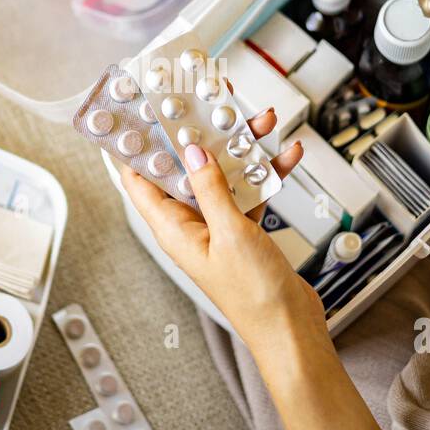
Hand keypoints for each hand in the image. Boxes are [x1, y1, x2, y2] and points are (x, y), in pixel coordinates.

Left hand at [119, 105, 322, 343]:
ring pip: (223, 174)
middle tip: (210, 101)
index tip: (142, 112)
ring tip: (260, 121)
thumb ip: (211, 188)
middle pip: (186, 168)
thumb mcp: (230, 232)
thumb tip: (192, 150)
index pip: (140, 179)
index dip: (137, 145)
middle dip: (200, 134)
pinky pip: (251, 190)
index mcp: (173, 228)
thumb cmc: (254, 296)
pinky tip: (287, 154)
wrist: (291, 328)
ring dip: (242, 147)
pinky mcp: (245, 229)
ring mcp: (219, 226)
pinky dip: (268, 172)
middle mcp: (192, 225)